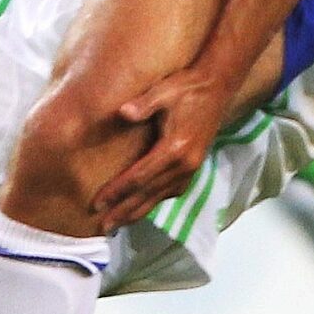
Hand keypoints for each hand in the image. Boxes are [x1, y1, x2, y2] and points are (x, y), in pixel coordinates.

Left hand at [89, 66, 230, 229]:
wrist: (217, 87)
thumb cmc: (187, 88)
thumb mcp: (164, 91)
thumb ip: (143, 104)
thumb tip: (122, 112)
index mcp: (174, 149)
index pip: (139, 177)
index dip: (116, 192)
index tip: (97, 203)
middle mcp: (184, 165)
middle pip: (148, 195)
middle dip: (123, 211)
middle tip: (103, 227)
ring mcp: (191, 169)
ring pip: (159, 198)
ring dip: (137, 211)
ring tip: (117, 224)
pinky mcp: (193, 168)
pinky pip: (170, 192)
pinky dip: (154, 202)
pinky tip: (141, 207)